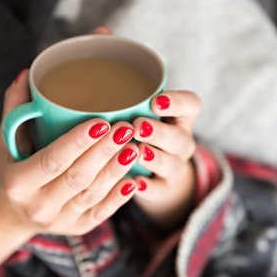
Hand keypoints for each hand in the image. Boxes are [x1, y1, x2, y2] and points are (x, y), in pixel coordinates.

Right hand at [0, 71, 150, 239]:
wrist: (7, 214)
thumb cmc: (9, 167)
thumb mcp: (6, 139)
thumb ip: (16, 106)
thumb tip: (29, 72)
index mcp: (17, 182)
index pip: (52, 160)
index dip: (77, 142)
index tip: (101, 122)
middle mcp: (37, 205)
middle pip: (77, 177)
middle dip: (104, 152)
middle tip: (125, 128)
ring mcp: (58, 220)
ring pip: (92, 195)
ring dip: (116, 171)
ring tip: (134, 146)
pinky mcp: (75, 228)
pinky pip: (100, 212)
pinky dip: (118, 197)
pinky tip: (134, 178)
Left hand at [131, 90, 200, 228]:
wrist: (157, 169)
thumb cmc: (141, 128)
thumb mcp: (140, 111)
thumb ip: (125, 101)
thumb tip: (85, 88)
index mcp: (180, 117)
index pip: (190, 104)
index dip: (177, 102)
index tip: (155, 101)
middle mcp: (182, 141)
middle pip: (181, 138)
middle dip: (160, 132)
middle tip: (138, 127)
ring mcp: (175, 166)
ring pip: (173, 164)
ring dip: (155, 158)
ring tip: (137, 153)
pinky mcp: (164, 187)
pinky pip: (160, 189)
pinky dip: (149, 187)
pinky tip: (135, 183)